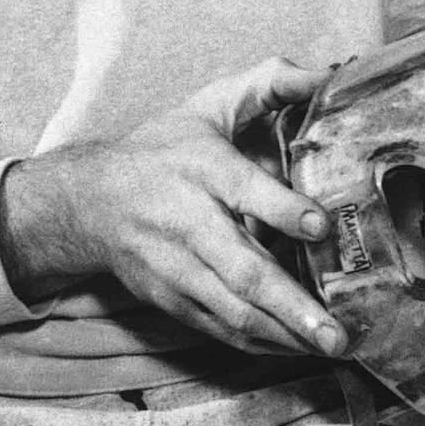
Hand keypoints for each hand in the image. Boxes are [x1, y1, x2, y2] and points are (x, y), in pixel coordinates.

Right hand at [0, 57, 345, 356]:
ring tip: (329, 346)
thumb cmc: (165, 149)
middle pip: (241, 269)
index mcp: (201, 168)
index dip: (282, 209)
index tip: (320, 225)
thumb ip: (269, 83)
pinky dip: (257, 343)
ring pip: (232, 310)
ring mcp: (176, 269)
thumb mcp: (210, 105)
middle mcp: (187, 223)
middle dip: (291, 303)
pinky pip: (218, 327)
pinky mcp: (170, 298)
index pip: (243, 189)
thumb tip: (327, 76)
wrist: (89, 200)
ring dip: (282, 333)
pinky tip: (295, 349)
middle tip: (335, 330)